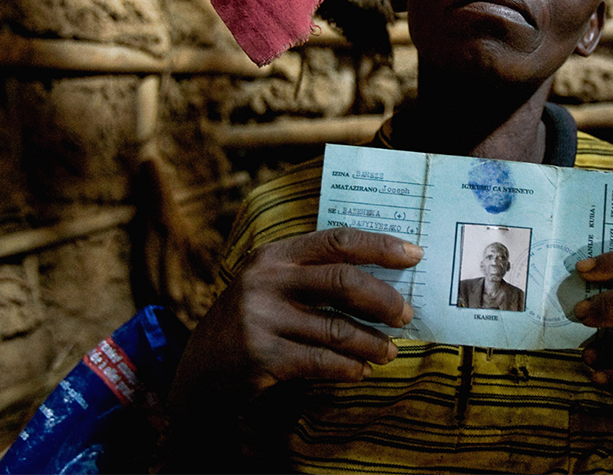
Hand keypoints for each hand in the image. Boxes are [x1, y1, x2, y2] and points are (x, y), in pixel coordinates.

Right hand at [169, 228, 422, 414]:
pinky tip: (359, 371)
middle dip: (384, 300)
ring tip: (389, 352)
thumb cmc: (251, 324)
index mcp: (274, 255)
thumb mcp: (273, 286)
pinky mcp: (260, 356)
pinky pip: (322, 361)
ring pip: (337, 328)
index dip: (380, 246)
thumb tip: (385, 279)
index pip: (338, 241)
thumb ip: (315, 276)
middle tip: (406, 315)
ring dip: (372, 343)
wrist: (198, 373)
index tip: (414, 255)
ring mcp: (260, 318)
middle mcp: (265, 280)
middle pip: (343, 281)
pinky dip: (349, 368)